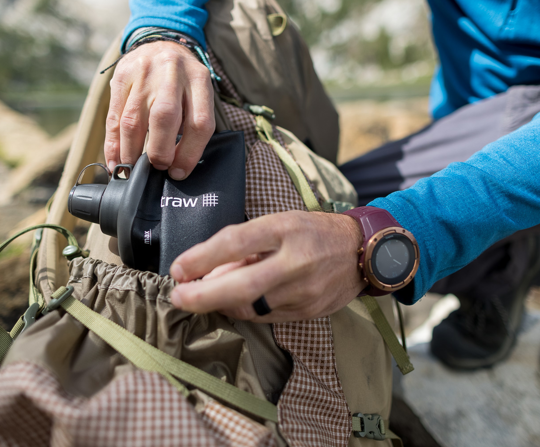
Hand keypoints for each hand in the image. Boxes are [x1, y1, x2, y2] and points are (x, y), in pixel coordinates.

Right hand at [104, 40, 214, 179]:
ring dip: (131, 151)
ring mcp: (144, 73)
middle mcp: (172, 73)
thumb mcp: (198, 92)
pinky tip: (114, 160)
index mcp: (199, 80)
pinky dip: (112, 143)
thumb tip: (178, 167)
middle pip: (165, 117)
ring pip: (134, 119)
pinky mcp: (121, 77)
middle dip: (159, 151)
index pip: (199, 122)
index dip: (189, 153)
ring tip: (131, 170)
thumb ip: (193, 122)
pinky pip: (114, 116)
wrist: (162, 42)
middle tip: (157, 167)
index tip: (179, 172)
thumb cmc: (184, 80)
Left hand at [169, 211, 365, 321]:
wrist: (362, 252)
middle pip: (241, 285)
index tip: (178, 268)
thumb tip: (208, 270)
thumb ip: (244, 244)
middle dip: (203, 295)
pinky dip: (243, 310)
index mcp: (285, 229)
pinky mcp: (307, 311)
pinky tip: (232, 303)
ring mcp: (303, 290)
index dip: (202, 258)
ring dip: (220, 304)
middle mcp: (295, 261)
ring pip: (250, 306)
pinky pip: (265, 317)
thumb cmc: (314, 231)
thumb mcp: (279, 223)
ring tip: (204, 295)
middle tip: (178, 297)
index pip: (236, 242)